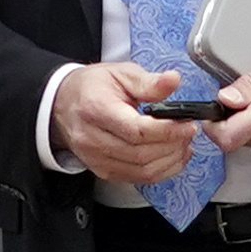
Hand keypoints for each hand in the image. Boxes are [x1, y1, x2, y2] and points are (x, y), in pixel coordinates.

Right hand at [50, 60, 196, 186]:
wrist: (62, 104)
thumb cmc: (92, 87)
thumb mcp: (120, 73)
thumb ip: (148, 81)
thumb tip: (173, 80)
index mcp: (96, 110)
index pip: (137, 131)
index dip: (168, 131)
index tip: (188, 124)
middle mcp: (92, 139)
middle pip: (141, 153)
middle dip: (173, 145)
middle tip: (189, 131)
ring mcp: (96, 158)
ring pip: (142, 170)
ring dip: (171, 160)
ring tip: (183, 143)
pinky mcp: (102, 170)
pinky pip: (138, 178)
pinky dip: (162, 171)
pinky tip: (173, 156)